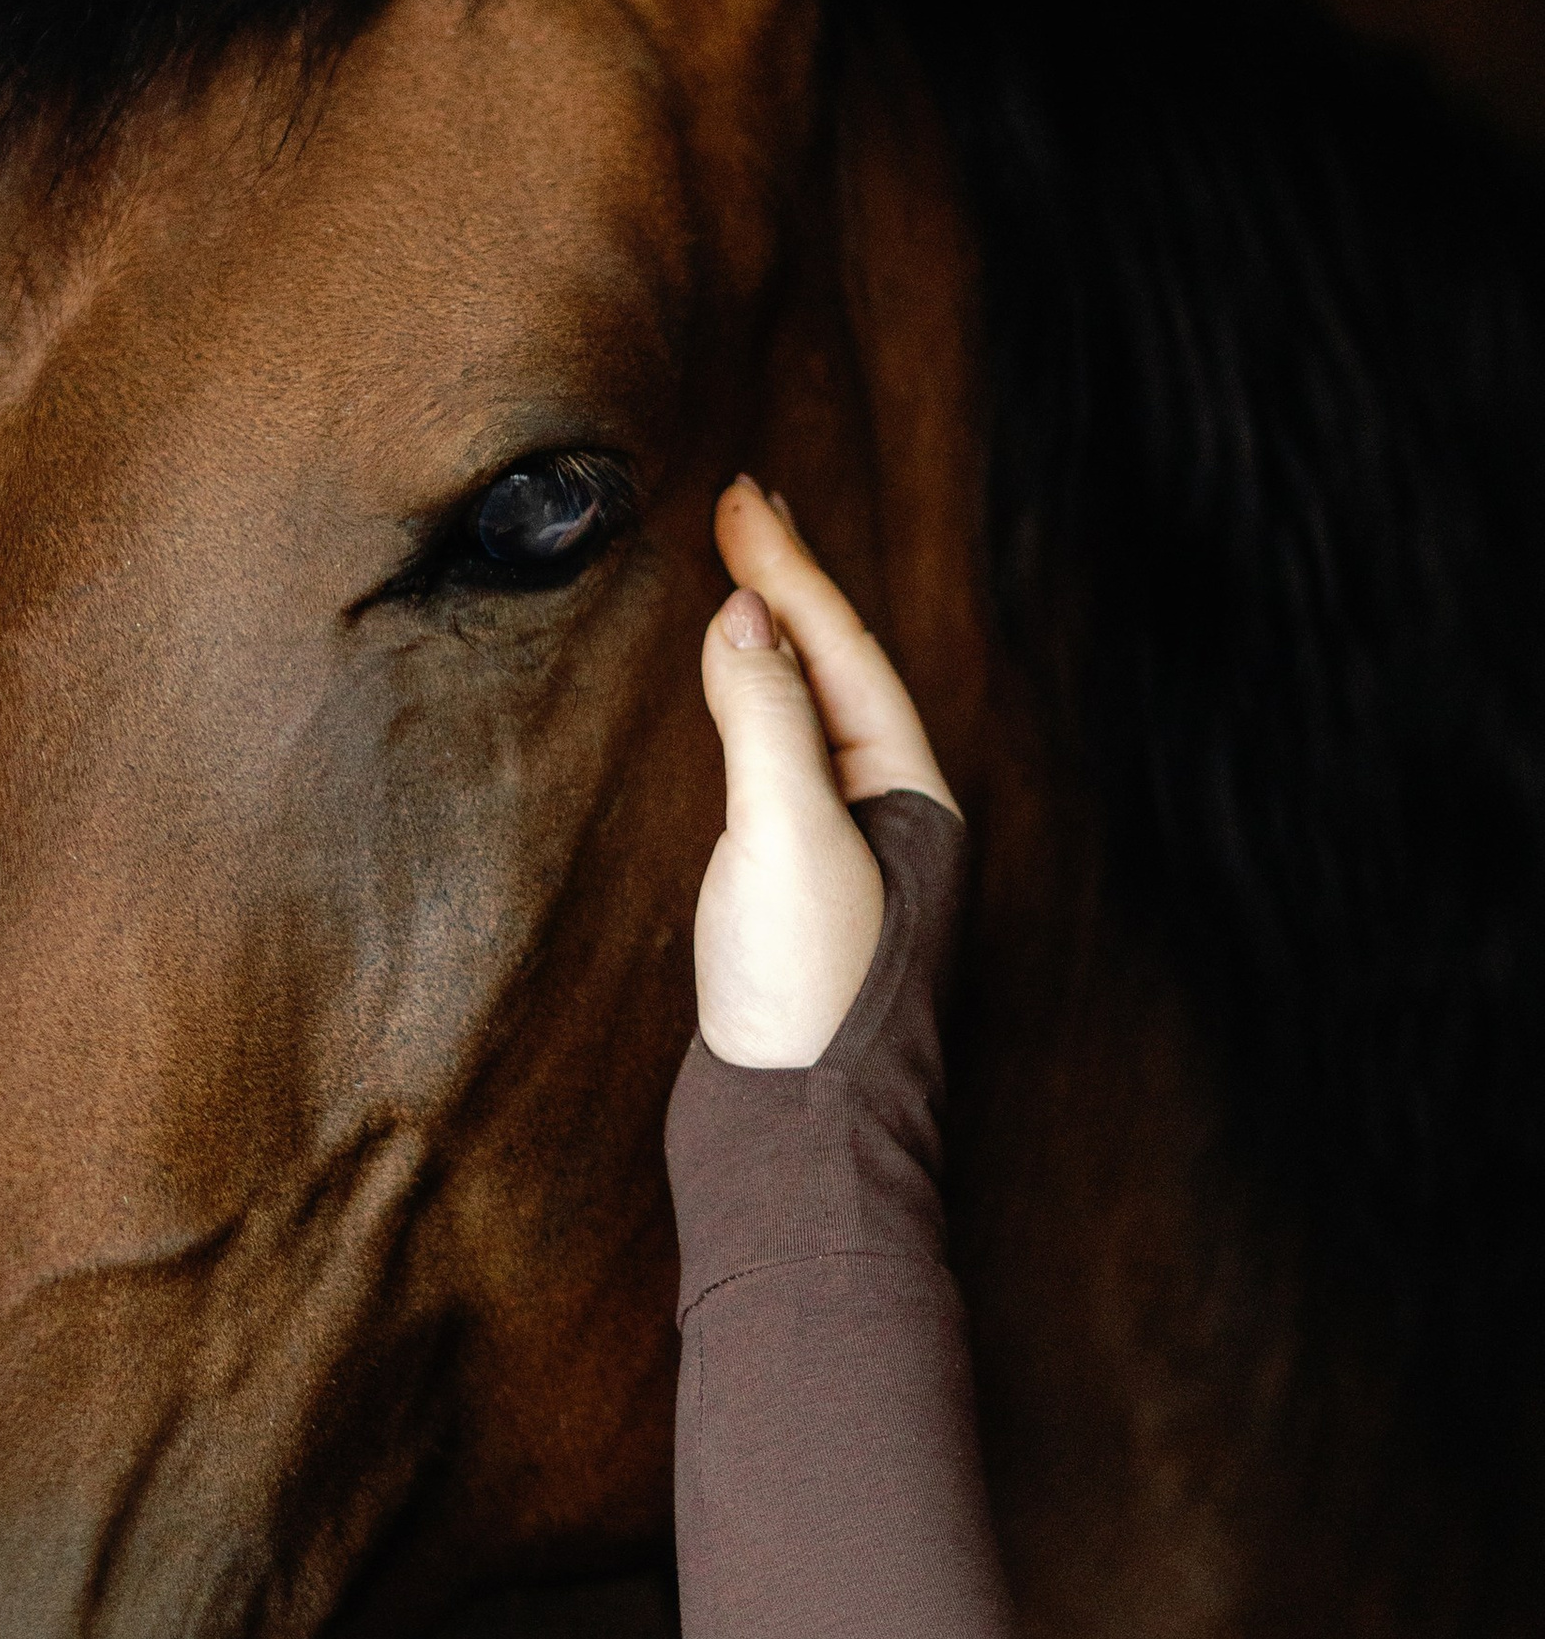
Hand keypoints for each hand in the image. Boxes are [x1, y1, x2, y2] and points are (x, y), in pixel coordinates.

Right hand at [694, 477, 958, 1068]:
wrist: (795, 1143)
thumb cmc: (809, 998)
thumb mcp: (786, 838)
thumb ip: (766, 721)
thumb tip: (744, 620)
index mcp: (911, 796)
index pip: (844, 648)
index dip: (788, 566)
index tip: (739, 494)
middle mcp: (892, 822)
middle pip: (837, 672)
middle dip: (789, 587)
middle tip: (743, 507)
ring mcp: (847, 864)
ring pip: (810, 720)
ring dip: (772, 644)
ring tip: (737, 581)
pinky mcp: (796, 906)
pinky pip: (779, 769)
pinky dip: (749, 714)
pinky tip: (727, 709)